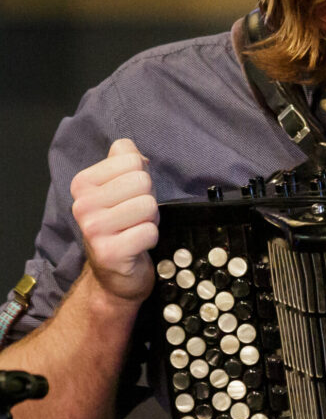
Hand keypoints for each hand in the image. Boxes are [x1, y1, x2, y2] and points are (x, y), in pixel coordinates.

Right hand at [70, 138, 158, 302]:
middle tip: (136, 216)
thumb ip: (122, 160)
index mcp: (83, 183)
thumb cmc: (122, 226)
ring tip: (136, 229)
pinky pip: (149, 231)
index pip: (132, 159)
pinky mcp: (109, 251)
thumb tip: (128, 146)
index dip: (142, 179)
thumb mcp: (118, 188)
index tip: (130, 197)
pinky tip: (137, 245)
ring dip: (151, 220)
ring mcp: (93, 229)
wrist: (115, 273)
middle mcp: (82, 204)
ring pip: (148, 205)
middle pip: (143, 181)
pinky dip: (151, 238)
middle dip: (148, 199)